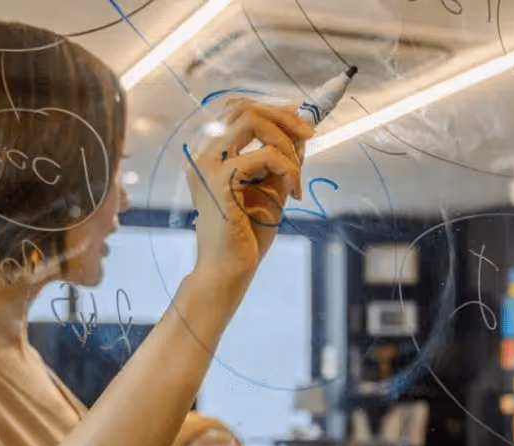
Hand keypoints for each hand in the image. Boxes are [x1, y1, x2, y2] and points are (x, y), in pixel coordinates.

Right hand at [184, 99, 312, 296]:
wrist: (229, 271)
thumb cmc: (246, 236)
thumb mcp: (271, 189)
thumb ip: (281, 161)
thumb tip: (301, 133)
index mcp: (210, 155)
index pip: (236, 109)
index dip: (271, 107)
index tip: (301, 121)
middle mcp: (203, 154)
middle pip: (242, 106)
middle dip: (283, 116)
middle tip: (310, 136)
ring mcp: (207, 165)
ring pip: (251, 121)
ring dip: (286, 142)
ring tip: (298, 174)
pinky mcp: (219, 182)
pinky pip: (263, 155)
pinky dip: (288, 168)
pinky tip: (293, 193)